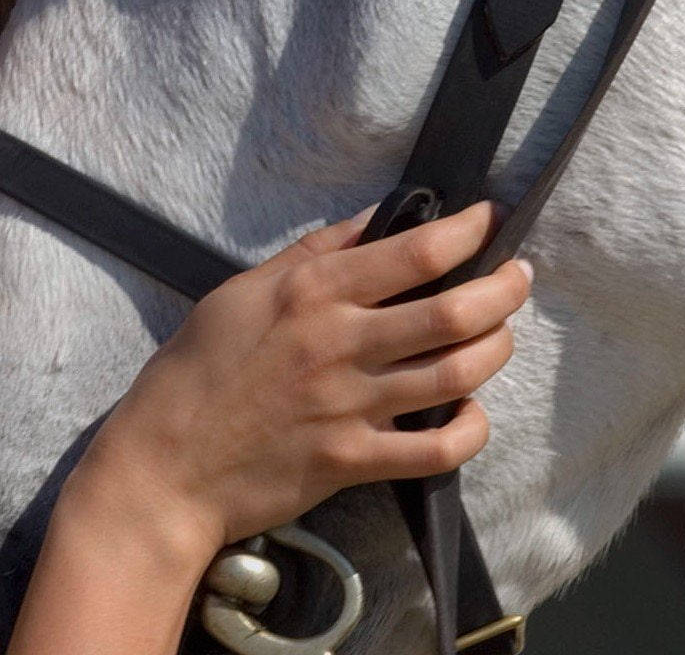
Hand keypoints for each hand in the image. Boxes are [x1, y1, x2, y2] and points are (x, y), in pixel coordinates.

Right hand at [71, 201, 532, 561]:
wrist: (165, 464)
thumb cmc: (194, 373)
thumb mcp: (240, 292)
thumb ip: (312, 255)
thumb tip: (373, 221)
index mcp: (309, 294)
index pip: (414, 253)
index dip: (468, 232)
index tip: (487, 221)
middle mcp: (338, 344)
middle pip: (455, 312)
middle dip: (505, 290)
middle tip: (518, 279)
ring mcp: (350, 406)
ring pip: (459, 373)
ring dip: (496, 349)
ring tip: (500, 335)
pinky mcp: (355, 460)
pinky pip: (440, 449)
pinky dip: (472, 428)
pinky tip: (471, 412)